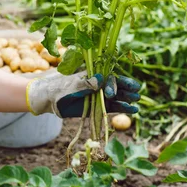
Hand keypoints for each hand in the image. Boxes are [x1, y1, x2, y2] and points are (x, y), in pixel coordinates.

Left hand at [26, 71, 140, 117]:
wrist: (50, 101)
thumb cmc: (58, 90)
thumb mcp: (70, 86)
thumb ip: (84, 84)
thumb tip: (99, 78)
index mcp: (92, 76)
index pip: (108, 78)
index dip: (114, 84)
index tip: (111, 94)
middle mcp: (98, 84)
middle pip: (116, 85)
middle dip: (126, 89)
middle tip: (137, 94)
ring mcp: (98, 95)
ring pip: (116, 97)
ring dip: (126, 100)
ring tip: (136, 104)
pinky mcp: (98, 106)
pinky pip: (112, 107)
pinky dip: (122, 108)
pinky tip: (132, 110)